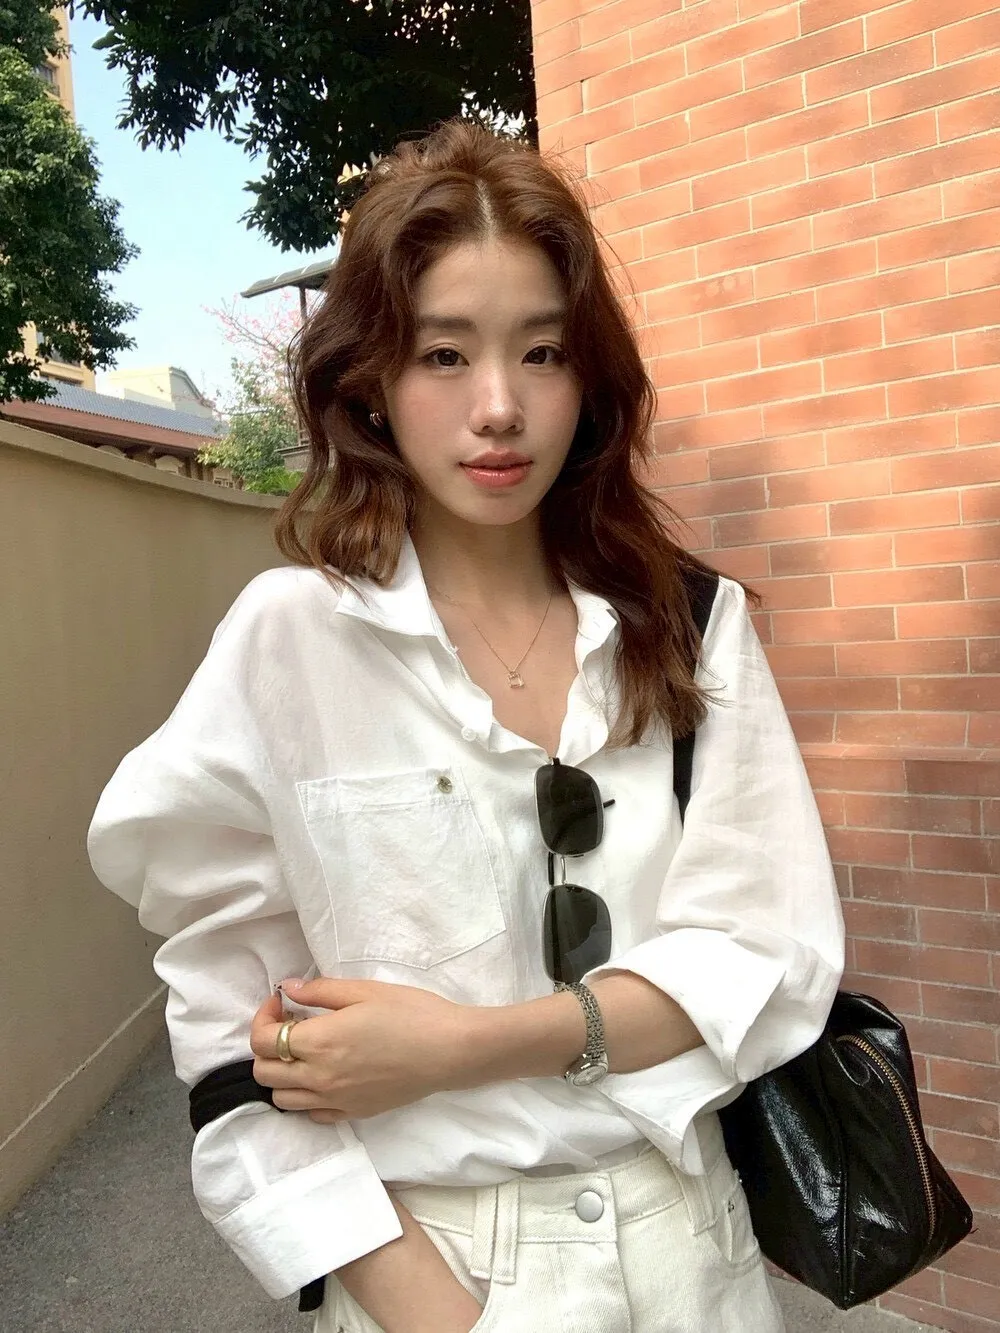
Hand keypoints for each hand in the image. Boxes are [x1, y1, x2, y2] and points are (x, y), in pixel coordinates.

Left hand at [250, 977, 474, 1121]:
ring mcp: (335, 1100)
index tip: (280, 1002)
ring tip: (304, 1052)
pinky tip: (323, 1075)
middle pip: (264, 1074)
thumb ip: (319, 991)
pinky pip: (311, 1114)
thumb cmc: (411, 1013)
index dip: (263, 1017)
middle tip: (290, 1024)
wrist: (450, 1049)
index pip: (262, 1041)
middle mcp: (319, 1077)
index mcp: (319, 1042)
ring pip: (282, 1099)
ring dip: (281, 1074)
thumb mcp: (364, 990)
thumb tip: (287, 988)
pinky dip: (305, 1097)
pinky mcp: (353, 1113)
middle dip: (266, 1046)